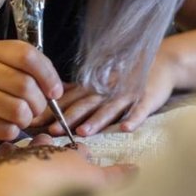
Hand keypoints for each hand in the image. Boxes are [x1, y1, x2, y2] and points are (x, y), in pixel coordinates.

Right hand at [0, 40, 62, 149]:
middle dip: (39, 103)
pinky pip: (5, 129)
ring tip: (20, 119)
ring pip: (18, 109)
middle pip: (26, 85)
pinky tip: (4, 127)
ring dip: (26, 119)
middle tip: (35, 110)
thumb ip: (25, 70)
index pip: (28, 55)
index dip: (48, 75)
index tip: (55, 91)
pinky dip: (12, 132)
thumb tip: (56, 89)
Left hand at [0, 134, 135, 195]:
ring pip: (13, 149)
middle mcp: (41, 151)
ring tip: (5, 150)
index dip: (76, 150)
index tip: (77, 148)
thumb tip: (135, 170)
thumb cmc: (62, 184)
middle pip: (43, 142)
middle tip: (41, 144)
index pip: (74, 148)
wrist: (26, 186)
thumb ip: (114, 176)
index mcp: (66, 155)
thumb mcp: (95, 181)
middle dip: (42, 143)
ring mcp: (17, 158)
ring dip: (9, 151)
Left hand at [46, 57, 175, 135]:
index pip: (71, 99)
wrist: (161, 63)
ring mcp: (128, 94)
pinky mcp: (147, 98)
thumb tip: (49, 97)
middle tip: (52, 130)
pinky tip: (126, 128)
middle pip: (86, 104)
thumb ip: (79, 91)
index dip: (53, 110)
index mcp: (95, 88)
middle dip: (69, 117)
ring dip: (96, 120)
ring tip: (83, 132)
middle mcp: (108, 91)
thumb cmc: (127, 77)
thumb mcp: (101, 82)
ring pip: (110, 108)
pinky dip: (133, 118)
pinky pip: (140, 109)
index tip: (35, 120)